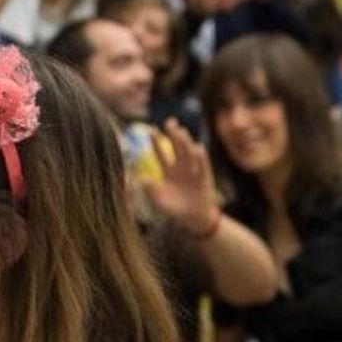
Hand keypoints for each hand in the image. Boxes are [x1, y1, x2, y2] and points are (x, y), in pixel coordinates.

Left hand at [142, 119, 218, 233]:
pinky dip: (200, 158)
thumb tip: (137, 178)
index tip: (151, 129)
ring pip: (189, 153)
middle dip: (173, 134)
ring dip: (185, 143)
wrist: (192, 219)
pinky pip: (202, 166)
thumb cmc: (174, 209)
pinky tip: (197, 148)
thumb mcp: (157, 199)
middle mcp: (181, 168)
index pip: (161, 153)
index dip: (156, 141)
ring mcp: (194, 171)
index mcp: (169, 171)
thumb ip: (148, 188)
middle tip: (169, 121)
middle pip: (177, 147)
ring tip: (180, 131)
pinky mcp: (204, 178)